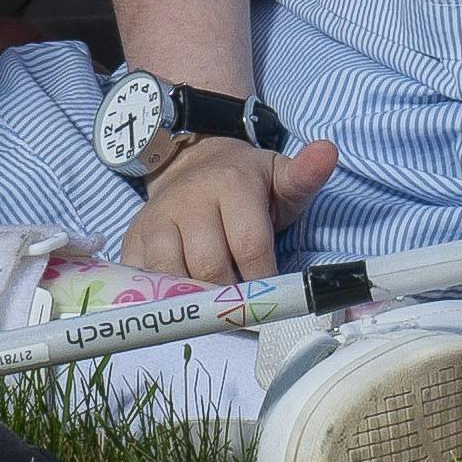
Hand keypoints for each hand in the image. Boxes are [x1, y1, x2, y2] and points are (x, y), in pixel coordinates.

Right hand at [117, 131, 332, 286]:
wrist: (196, 164)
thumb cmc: (248, 184)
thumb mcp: (280, 176)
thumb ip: (306, 174)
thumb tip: (328, 152)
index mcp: (231, 185)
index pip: (249, 246)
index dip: (262, 280)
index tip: (270, 299)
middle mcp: (190, 200)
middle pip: (209, 267)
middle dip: (229, 296)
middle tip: (242, 309)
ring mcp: (157, 219)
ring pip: (170, 277)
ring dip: (194, 301)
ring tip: (213, 307)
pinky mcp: (134, 237)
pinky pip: (139, 279)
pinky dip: (158, 298)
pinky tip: (179, 303)